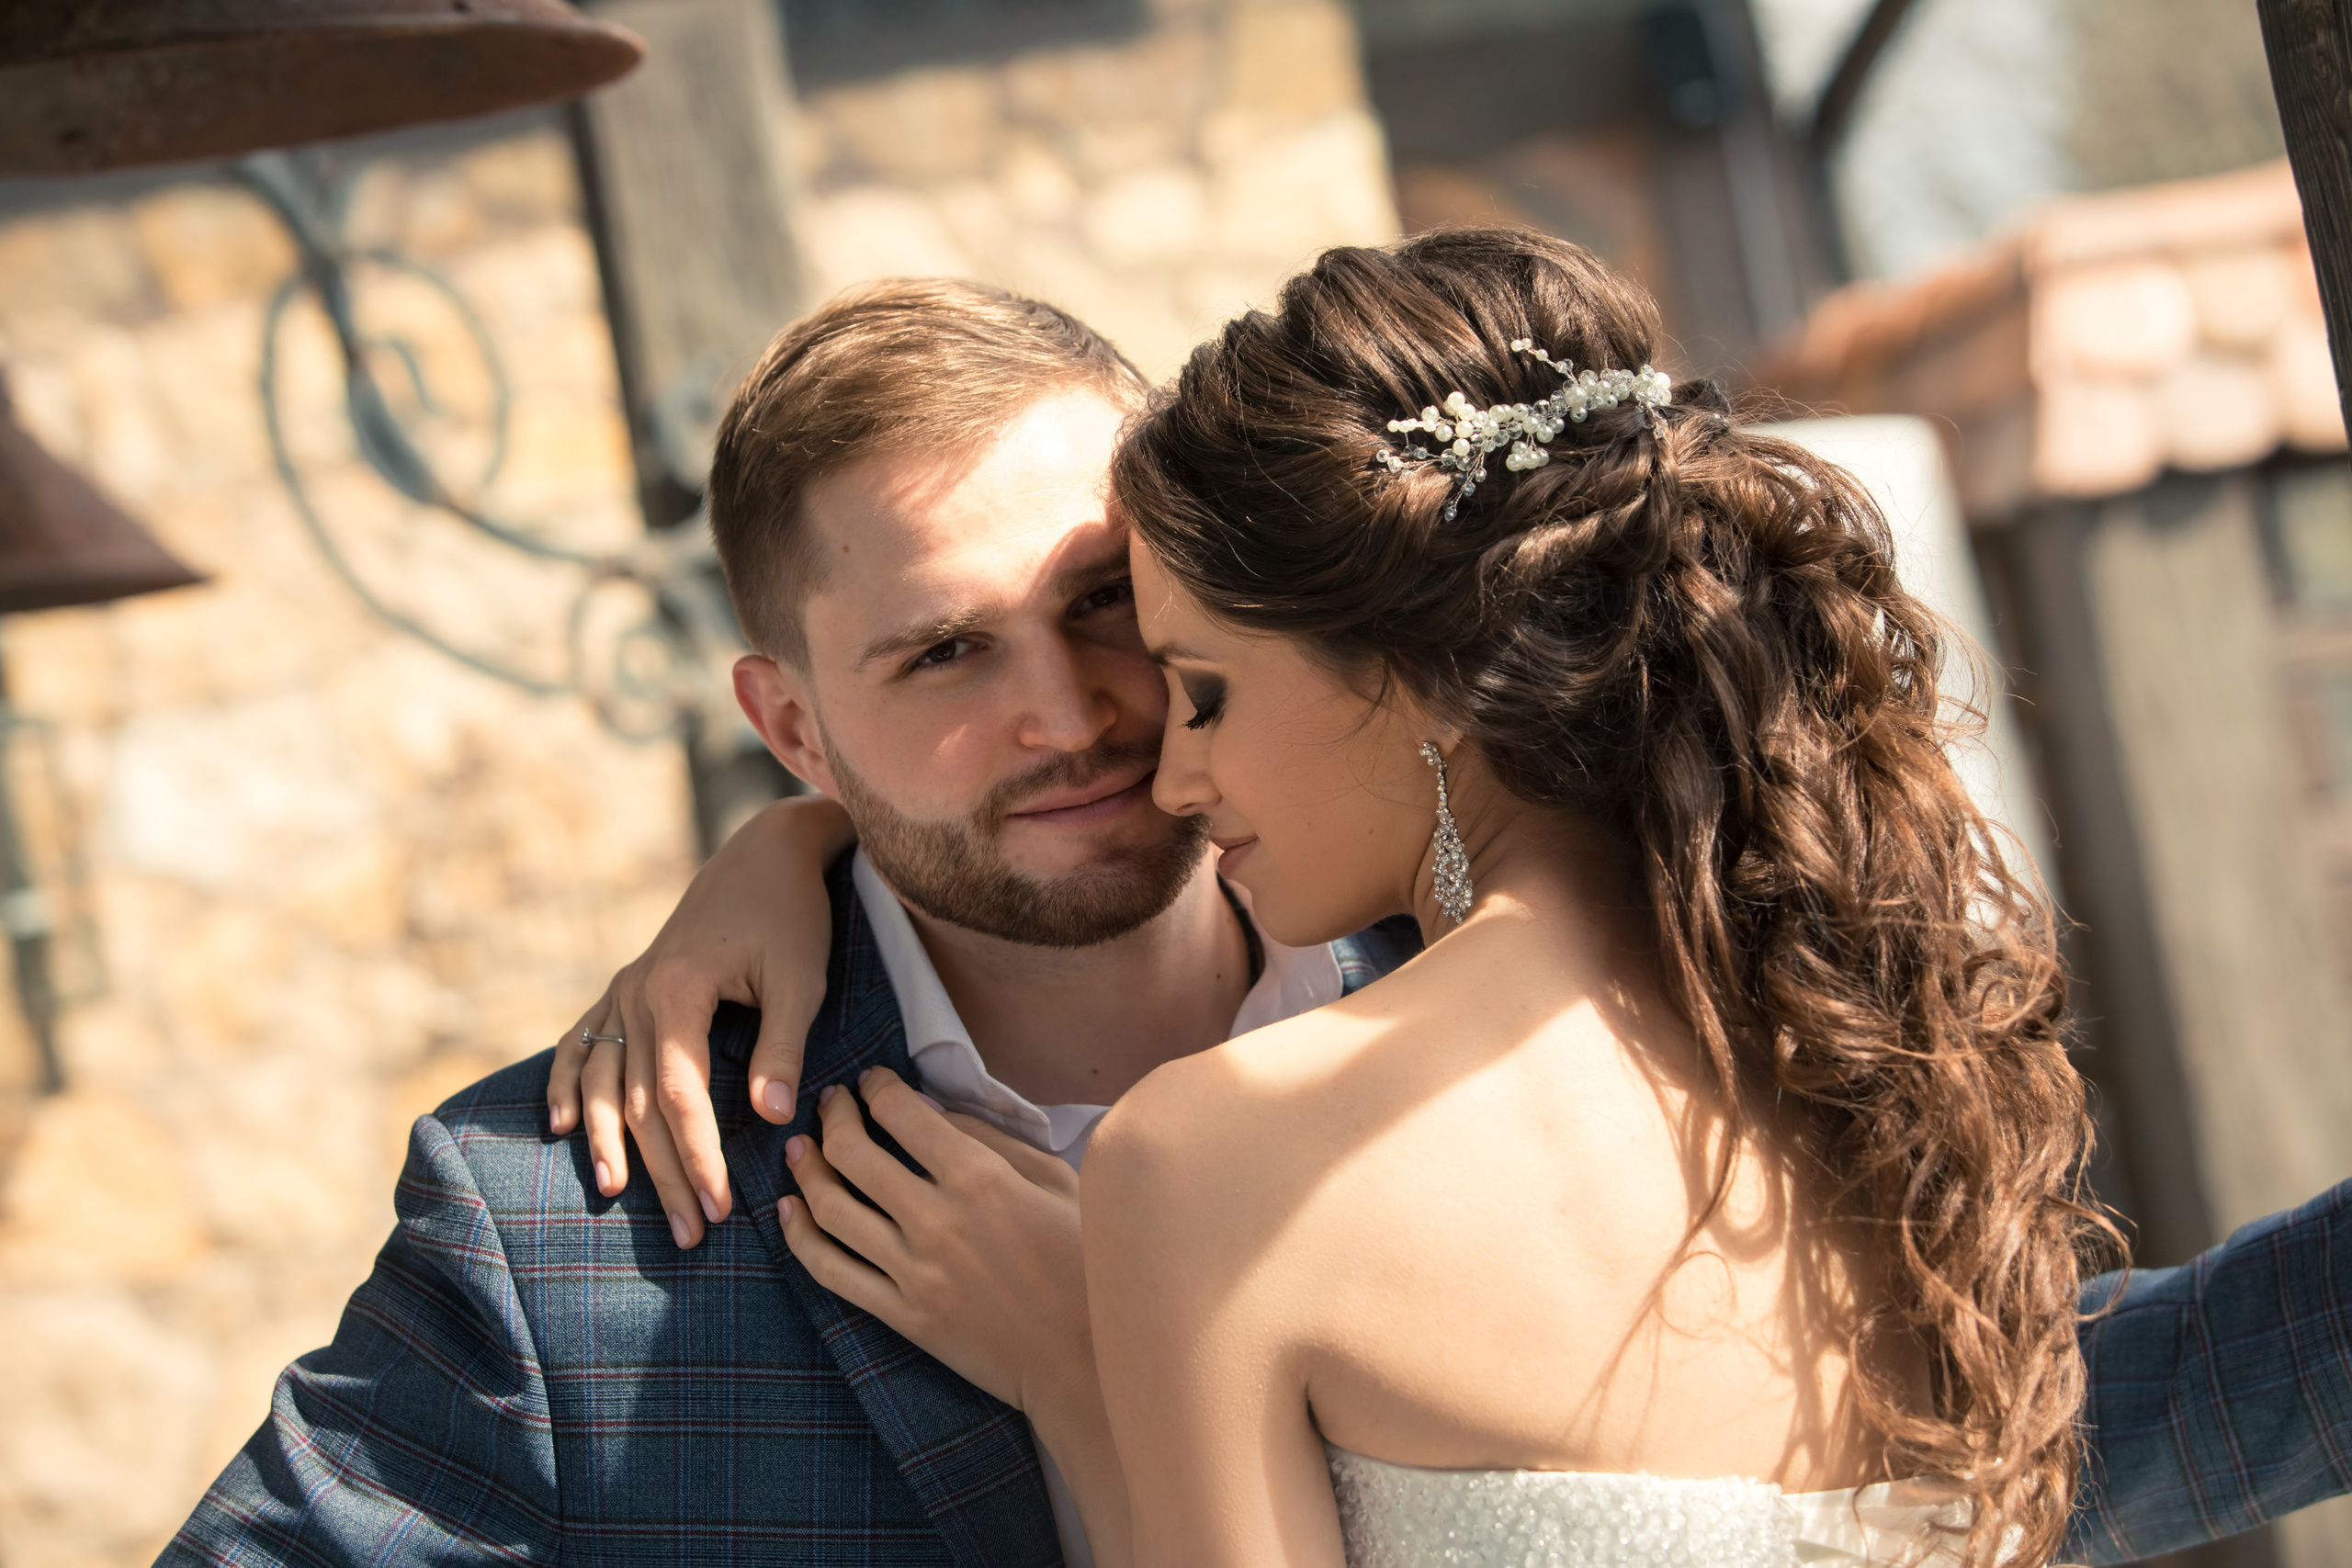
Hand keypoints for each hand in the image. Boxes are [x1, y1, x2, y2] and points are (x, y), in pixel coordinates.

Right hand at [546, 793, 854, 1247]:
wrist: (764, 854)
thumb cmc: (790, 916)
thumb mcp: (801, 979)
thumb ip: (781, 1048)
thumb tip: (770, 1121)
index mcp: (678, 991)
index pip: (676, 1094)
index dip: (695, 1154)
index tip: (720, 1205)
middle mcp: (637, 992)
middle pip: (635, 1101)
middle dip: (663, 1170)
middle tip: (693, 1232)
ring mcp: (624, 989)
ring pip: (600, 1081)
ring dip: (608, 1143)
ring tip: (620, 1197)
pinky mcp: (626, 987)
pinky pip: (580, 1041)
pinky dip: (563, 1083)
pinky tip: (557, 1126)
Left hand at [778, 1067, 1089, 1415]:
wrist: (1084, 1357)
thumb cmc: (1084, 1260)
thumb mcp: (1056, 1180)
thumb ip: (992, 1139)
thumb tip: (931, 1110)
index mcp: (980, 1178)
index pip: (902, 1113)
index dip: (876, 1088)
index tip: (870, 1082)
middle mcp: (937, 1220)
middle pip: (853, 1152)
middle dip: (833, 1116)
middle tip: (830, 1103)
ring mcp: (914, 1272)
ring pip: (832, 1208)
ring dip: (806, 1169)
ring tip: (799, 1149)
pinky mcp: (903, 1315)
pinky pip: (833, 1271)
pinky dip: (800, 1236)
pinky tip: (790, 1211)